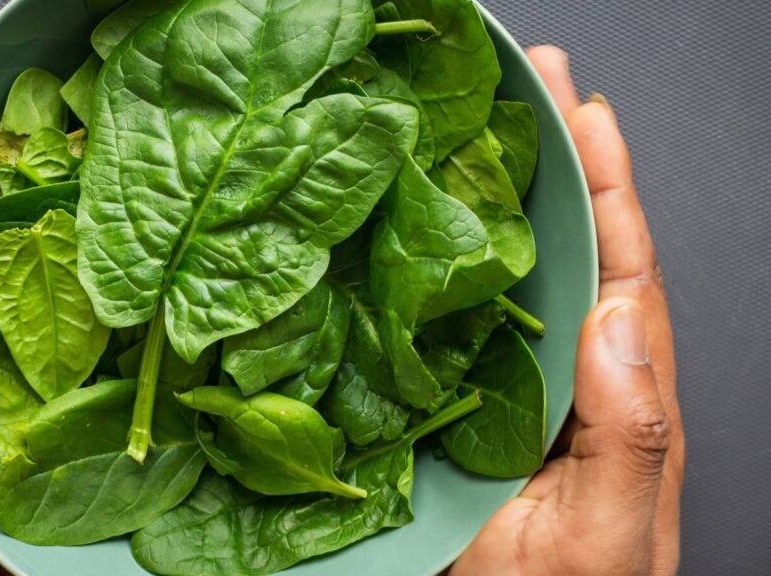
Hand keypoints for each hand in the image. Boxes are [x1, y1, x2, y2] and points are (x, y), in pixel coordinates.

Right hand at [451, 46, 684, 575]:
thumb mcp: (610, 532)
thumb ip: (631, 435)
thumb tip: (620, 325)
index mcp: (617, 396)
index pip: (622, 271)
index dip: (606, 187)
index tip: (585, 113)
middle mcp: (567, 376)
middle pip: (569, 249)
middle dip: (558, 160)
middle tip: (535, 81)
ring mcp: (510, 384)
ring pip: (512, 273)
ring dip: (501, 197)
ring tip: (483, 124)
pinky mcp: (455, 402)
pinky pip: (453, 320)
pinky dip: (443, 262)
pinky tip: (419, 221)